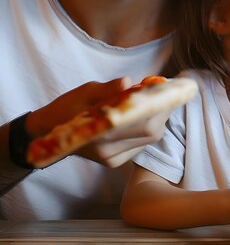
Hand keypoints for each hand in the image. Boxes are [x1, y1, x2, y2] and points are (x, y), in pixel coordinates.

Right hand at [27, 78, 169, 167]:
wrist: (48, 131)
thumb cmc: (68, 107)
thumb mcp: (85, 91)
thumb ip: (108, 89)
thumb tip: (127, 82)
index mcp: (100, 133)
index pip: (144, 121)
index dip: (160, 103)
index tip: (167, 86)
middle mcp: (108, 151)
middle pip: (152, 131)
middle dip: (163, 108)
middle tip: (165, 89)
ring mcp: (112, 159)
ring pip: (150, 138)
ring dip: (158, 117)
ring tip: (155, 98)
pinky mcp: (114, 162)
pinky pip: (142, 144)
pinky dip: (149, 127)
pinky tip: (145, 113)